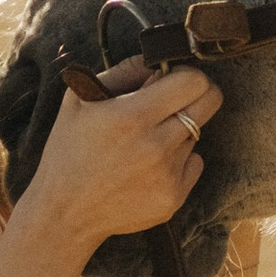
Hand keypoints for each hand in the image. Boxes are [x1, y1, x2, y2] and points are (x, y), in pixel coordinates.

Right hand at [22, 60, 224, 248]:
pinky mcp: (174, 197)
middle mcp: (156, 146)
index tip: (173, 80)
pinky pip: (194, 164)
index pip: (194, 81)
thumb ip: (124, 72)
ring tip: (144, 145)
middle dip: (198, 94)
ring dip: (178, 131)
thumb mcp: (80, 99)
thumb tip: (158, 63)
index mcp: (133, 116)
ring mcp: (168, 175)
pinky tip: (148, 168)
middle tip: (175, 101)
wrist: (64, 212)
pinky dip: (179, 160)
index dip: (187, 74)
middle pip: (211, 102)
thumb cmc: (69, 151)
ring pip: (197, 134)